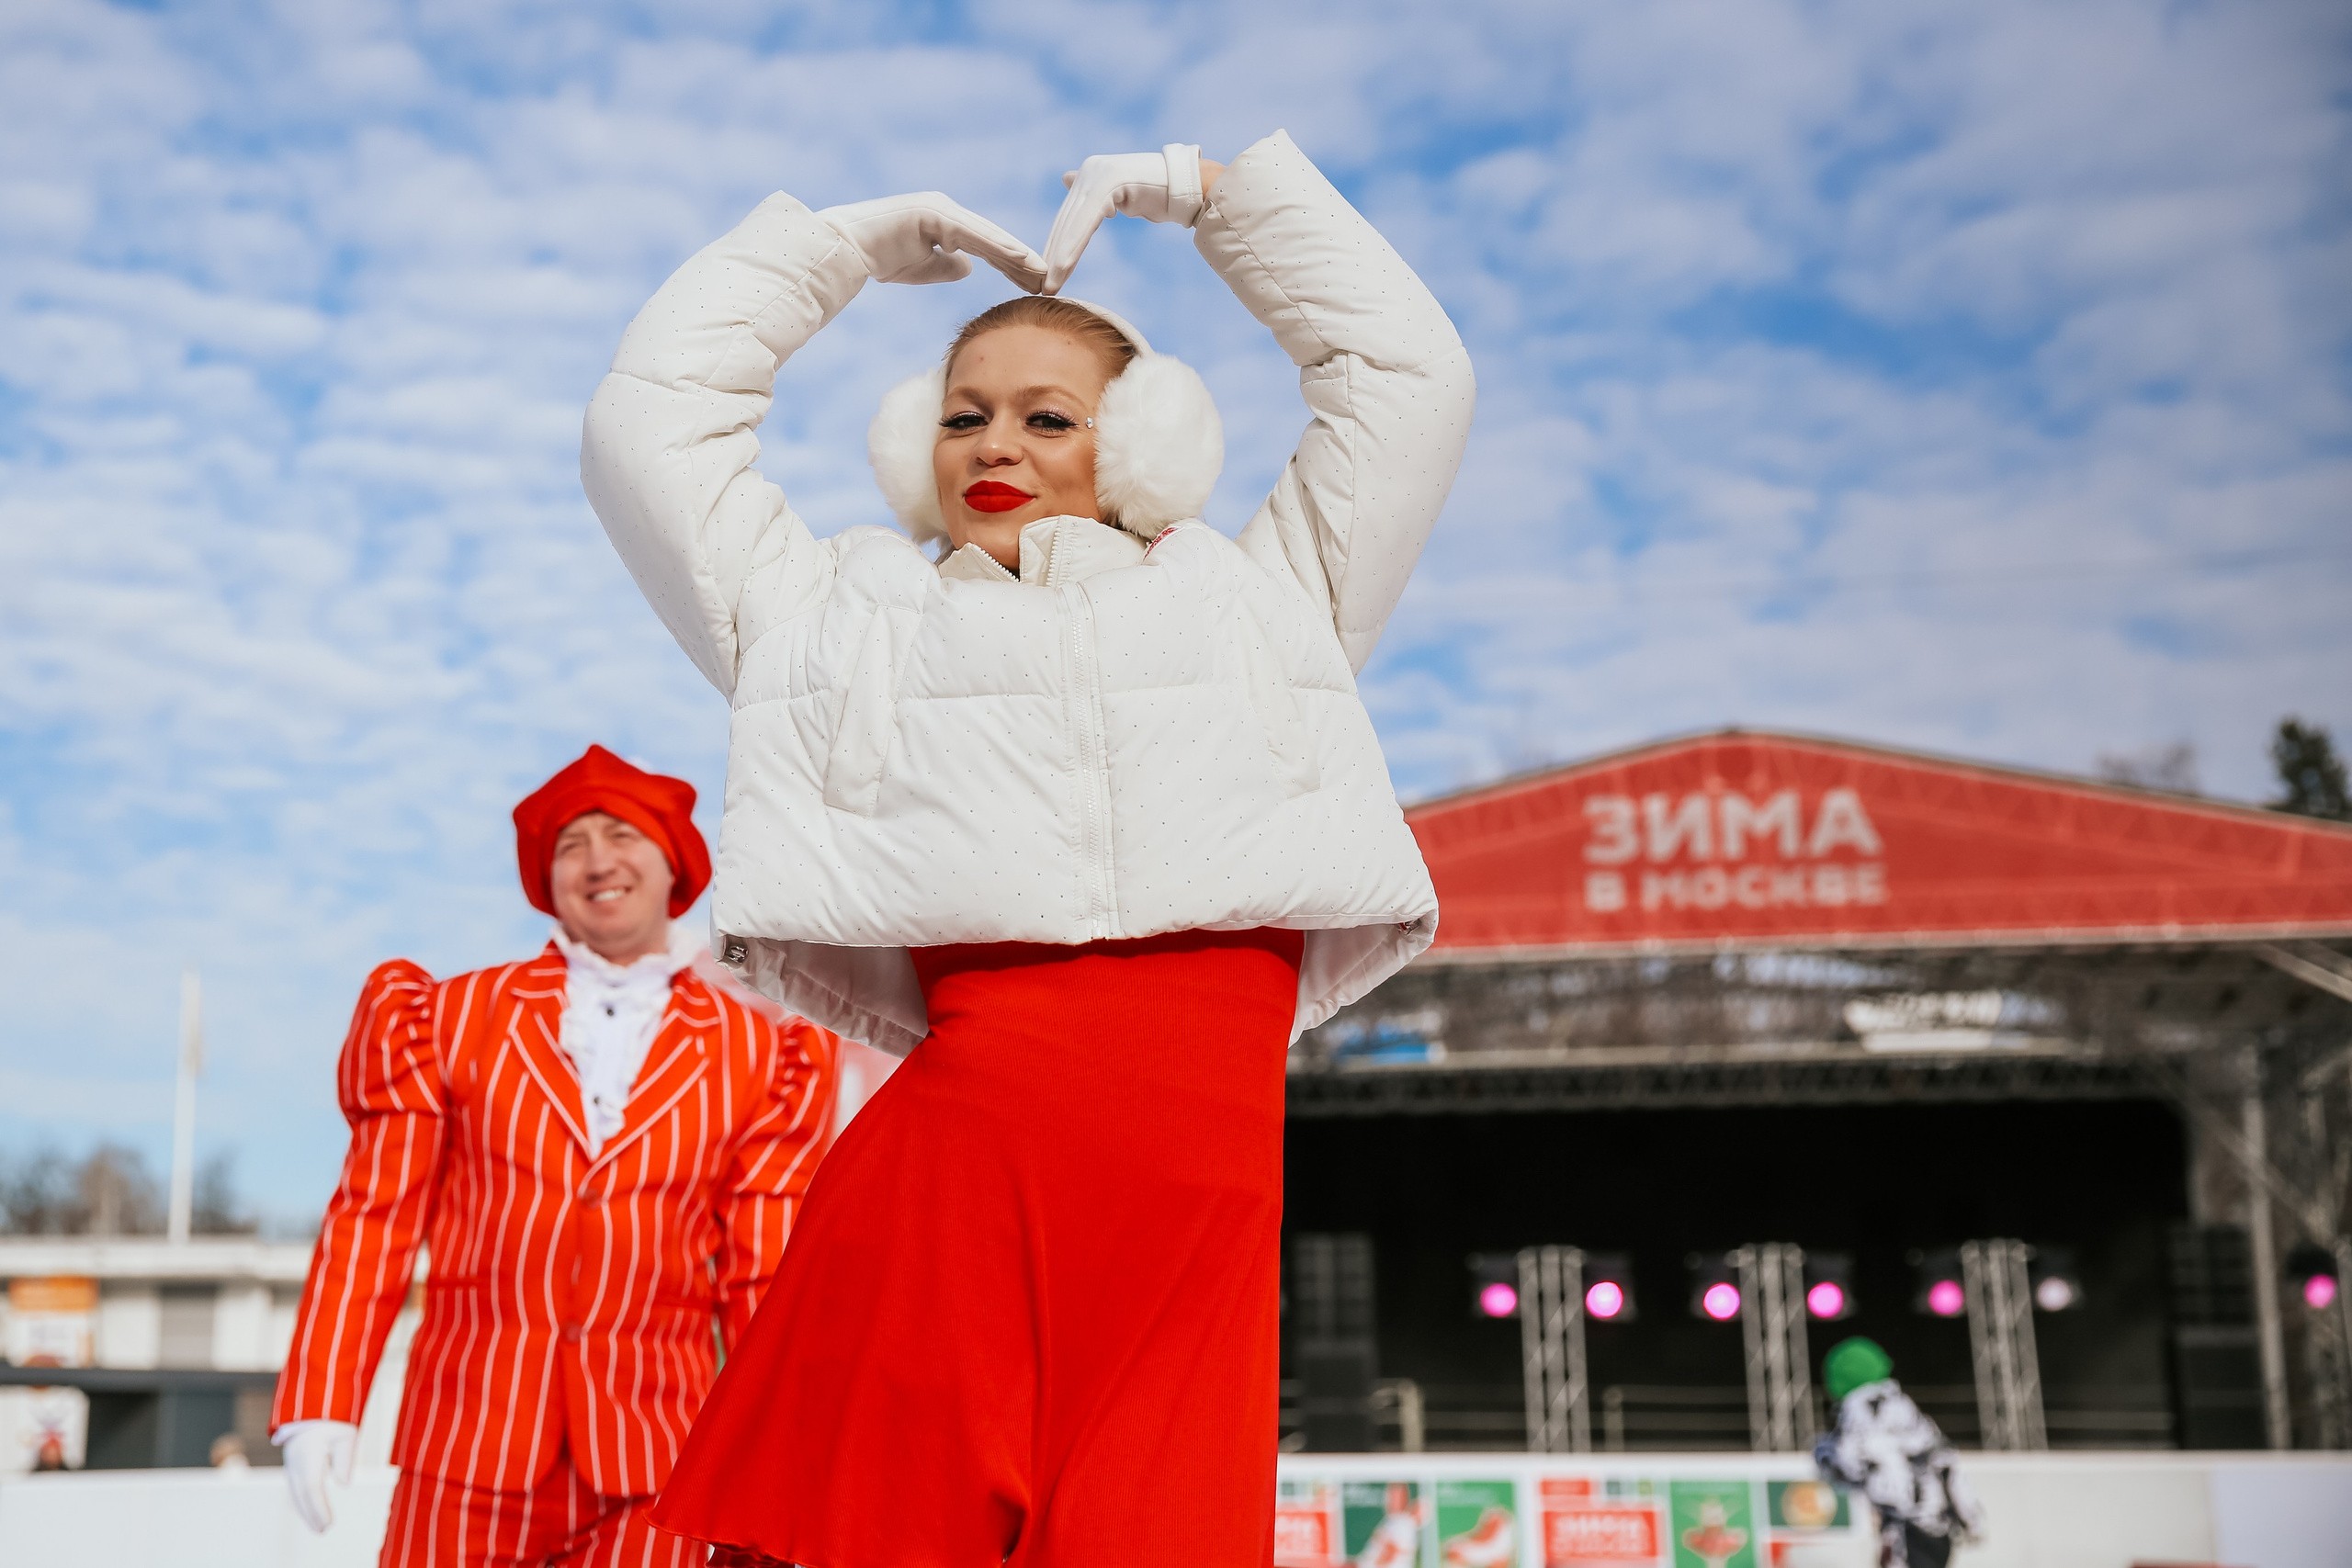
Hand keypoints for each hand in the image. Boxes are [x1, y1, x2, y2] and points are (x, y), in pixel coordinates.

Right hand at [278, 1420, 357, 1533]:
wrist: (314, 1405)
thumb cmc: (334, 1418)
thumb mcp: (347, 1433)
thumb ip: (346, 1458)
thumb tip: (344, 1484)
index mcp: (308, 1451)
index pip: (312, 1486)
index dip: (319, 1507)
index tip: (329, 1522)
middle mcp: (295, 1459)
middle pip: (301, 1493)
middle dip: (312, 1514)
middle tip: (324, 1530)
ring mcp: (291, 1462)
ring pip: (295, 1492)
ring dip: (305, 1511)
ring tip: (318, 1527)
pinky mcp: (292, 1464)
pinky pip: (295, 1488)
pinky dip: (302, 1502)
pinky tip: (310, 1513)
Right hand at [818, 193, 1045, 290]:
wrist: (846, 249)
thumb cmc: (880, 258)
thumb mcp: (922, 268)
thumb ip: (947, 266)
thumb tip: (969, 267)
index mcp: (946, 224)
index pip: (987, 247)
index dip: (1011, 265)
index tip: (1035, 284)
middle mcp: (947, 212)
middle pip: (992, 240)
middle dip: (1020, 262)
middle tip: (1048, 282)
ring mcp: (941, 210)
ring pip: (987, 235)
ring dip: (1016, 255)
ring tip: (1042, 273)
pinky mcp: (933, 214)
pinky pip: (971, 233)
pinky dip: (996, 246)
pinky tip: (1019, 259)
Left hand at [1042, 145, 1221, 294]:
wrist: (1190, 186)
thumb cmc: (1160, 194)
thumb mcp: (1120, 194)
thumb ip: (1093, 195)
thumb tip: (1067, 179)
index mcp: (1090, 173)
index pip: (1068, 216)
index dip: (1055, 246)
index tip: (1046, 275)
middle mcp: (1090, 171)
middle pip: (1065, 221)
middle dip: (1052, 257)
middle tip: (1039, 287)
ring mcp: (1098, 175)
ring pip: (1072, 224)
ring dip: (1058, 258)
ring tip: (1049, 286)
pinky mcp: (1108, 184)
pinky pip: (1085, 221)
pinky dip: (1072, 248)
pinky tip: (1061, 268)